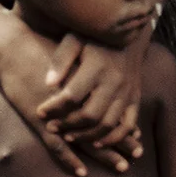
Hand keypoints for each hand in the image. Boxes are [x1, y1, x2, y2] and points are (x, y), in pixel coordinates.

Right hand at [0, 26, 132, 176]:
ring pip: (88, 139)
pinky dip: (70, 160)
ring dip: (106, 154)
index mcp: (88, 84)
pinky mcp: (42, 121)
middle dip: (122, 140)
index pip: (112, 108)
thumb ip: (88, 70)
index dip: (125, 122)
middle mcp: (79, 100)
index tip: (138, 134)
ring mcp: (60, 113)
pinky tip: (82, 172)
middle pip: (106, 124)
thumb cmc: (42, 47)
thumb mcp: (72, 55)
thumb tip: (107, 80)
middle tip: (137, 153)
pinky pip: (58, 147)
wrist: (15, 47)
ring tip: (122, 166)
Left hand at [37, 33, 147, 160]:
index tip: (40, 111)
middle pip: (90, 115)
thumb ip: (61, 59)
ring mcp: (127, 91)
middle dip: (68, 125)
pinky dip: (115, 138)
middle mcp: (115, 81)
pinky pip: (128, 125)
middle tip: (52, 127)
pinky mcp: (135, 97)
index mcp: (97, 66)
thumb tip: (48, 83)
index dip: (54, 108)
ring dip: (87, 136)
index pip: (72, 96)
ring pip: (108, 124)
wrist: (128, 33)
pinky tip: (99, 143)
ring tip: (69, 136)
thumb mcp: (75, 39)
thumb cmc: (94, 36)